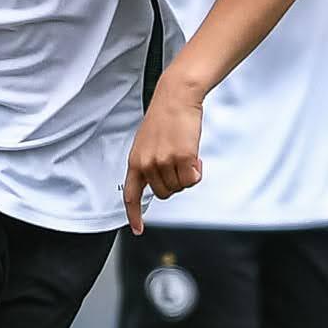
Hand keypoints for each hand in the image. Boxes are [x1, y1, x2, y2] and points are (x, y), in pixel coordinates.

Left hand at [122, 83, 206, 234]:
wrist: (176, 97)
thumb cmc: (164, 118)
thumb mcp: (147, 144)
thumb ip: (150, 164)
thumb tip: (162, 183)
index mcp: (135, 161)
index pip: (130, 195)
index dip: (134, 215)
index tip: (137, 229)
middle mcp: (147, 164)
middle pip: (164, 193)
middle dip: (175, 183)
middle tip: (179, 164)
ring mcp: (164, 162)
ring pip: (180, 187)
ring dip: (187, 175)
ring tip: (185, 154)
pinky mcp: (182, 158)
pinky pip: (193, 179)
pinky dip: (197, 171)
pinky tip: (195, 155)